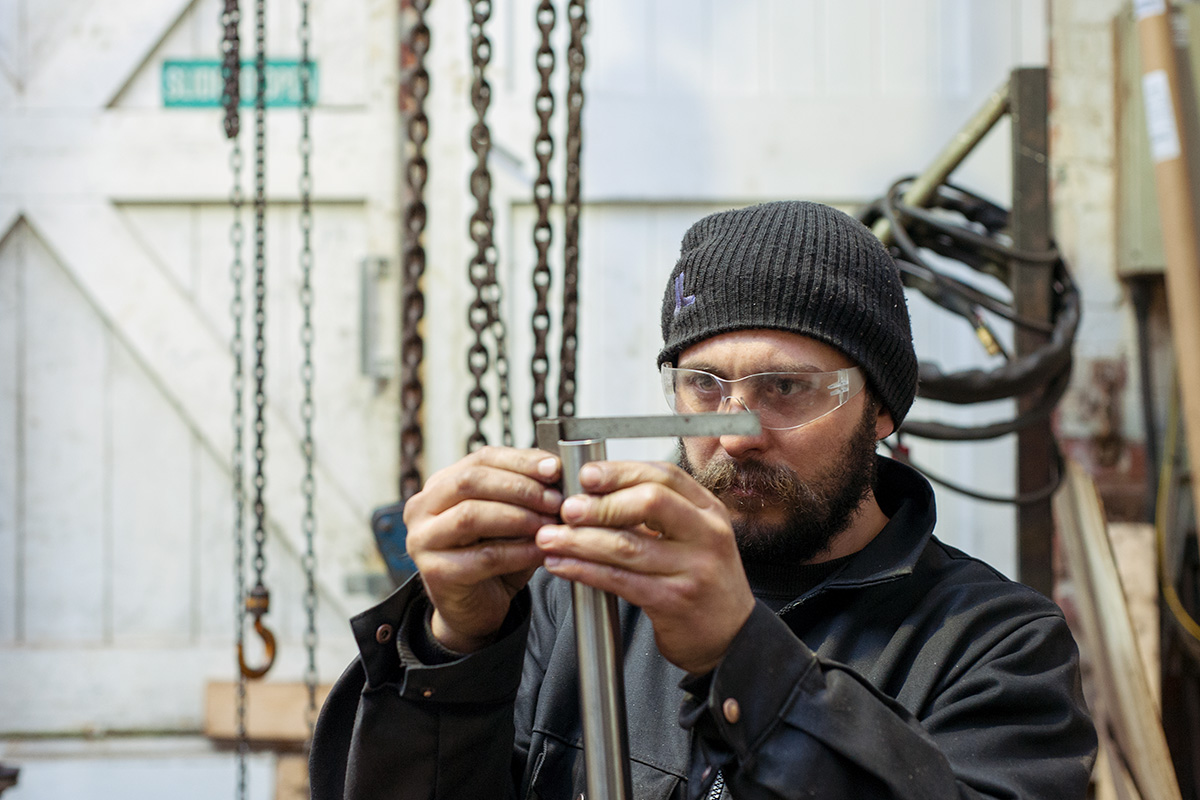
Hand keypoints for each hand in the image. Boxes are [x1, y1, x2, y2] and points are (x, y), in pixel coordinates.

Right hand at [403, 446, 562, 652]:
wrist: (474, 609)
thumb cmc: (492, 557)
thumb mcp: (509, 516)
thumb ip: (524, 493)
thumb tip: (555, 471)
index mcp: (440, 485)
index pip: (480, 458)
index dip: (520, 460)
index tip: (553, 468)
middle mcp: (422, 508)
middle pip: (470, 482)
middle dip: (519, 488)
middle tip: (554, 499)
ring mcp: (422, 540)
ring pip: (472, 516)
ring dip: (518, 517)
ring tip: (549, 524)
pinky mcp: (435, 572)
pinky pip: (484, 556)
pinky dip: (518, 551)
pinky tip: (541, 551)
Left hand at [535, 460, 754, 673]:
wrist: (732, 637)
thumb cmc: (704, 583)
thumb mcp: (694, 538)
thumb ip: (657, 514)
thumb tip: (596, 493)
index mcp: (709, 511)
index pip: (664, 475)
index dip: (621, 472)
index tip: (586, 475)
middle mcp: (707, 534)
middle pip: (650, 502)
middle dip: (600, 504)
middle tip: (566, 508)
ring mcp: (693, 568)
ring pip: (627, 545)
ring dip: (580, 539)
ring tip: (549, 537)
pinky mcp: (674, 601)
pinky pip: (620, 580)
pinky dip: (585, 570)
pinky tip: (563, 565)